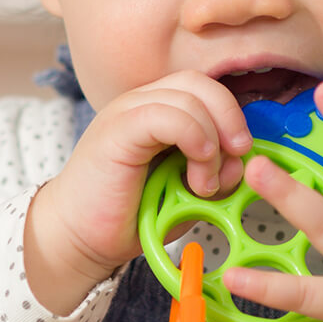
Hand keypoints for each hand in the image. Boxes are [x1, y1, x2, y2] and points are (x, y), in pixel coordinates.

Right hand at [25, 71, 251, 314]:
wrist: (80, 238)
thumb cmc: (130, 216)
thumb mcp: (187, 194)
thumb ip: (216, 174)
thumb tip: (242, 161)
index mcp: (158, 112)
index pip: (206, 89)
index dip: (232, 116)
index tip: (241, 156)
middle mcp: (141, 103)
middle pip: (201, 83)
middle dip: (230, 118)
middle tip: (237, 156)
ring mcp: (126, 112)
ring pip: (189, 96)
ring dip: (212, 140)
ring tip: (205, 183)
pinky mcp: (117, 129)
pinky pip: (166, 114)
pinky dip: (193, 137)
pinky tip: (196, 169)